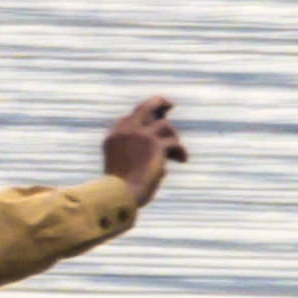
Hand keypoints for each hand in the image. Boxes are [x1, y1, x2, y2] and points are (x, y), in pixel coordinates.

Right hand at [103, 95, 187, 209]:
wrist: (120, 195)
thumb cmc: (121, 192)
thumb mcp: (124, 172)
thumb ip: (140, 161)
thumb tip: (164, 160)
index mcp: (113, 137)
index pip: (128, 119)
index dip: (142, 121)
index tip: (151, 122)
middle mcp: (126, 131)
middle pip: (145, 107)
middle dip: (159, 102)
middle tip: (170, 104)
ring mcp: (141, 135)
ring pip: (165, 126)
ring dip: (173, 138)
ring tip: (176, 153)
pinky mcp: (156, 144)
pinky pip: (174, 144)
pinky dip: (180, 152)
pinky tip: (183, 160)